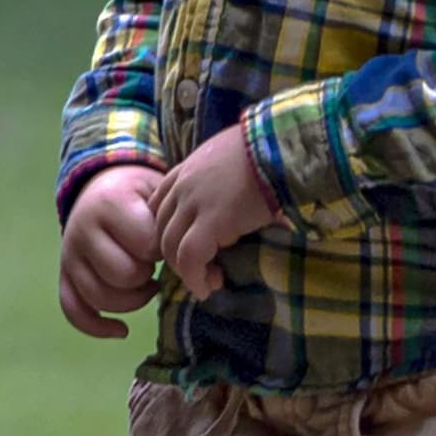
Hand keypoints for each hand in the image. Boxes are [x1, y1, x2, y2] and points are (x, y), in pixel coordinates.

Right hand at [58, 163, 165, 339]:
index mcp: (109, 203)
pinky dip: (97, 327)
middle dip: (146, 276)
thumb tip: (213, 279)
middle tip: (153, 264)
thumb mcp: (158, 196)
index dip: (163, 251)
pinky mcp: (64, 274)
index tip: (166, 243)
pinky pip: (73, 309)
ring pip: (99, 297)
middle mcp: (82, 228)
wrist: (101, 185)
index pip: (144, 244)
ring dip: (131, 301)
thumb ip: (178, 229)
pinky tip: (122, 330)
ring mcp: (70, 254)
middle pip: (122, 274)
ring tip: (145, 285)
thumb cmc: (139, 196)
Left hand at [150, 123, 286, 301]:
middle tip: (200, 271)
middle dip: (175, 255)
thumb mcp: (227, 160)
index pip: (159, 207)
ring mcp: (192, 204)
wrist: (276, 147)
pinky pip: (190, 257)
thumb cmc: (262, 151)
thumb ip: (217, 179)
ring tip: (207, 283)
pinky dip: (194, 278)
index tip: (187, 247)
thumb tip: (233, 199)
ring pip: (170, 247)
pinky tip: (205, 289)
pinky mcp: (210, 222)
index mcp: (184, 171)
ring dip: (185, 272)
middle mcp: (181, 187)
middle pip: (160, 229)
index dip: (169, 232)